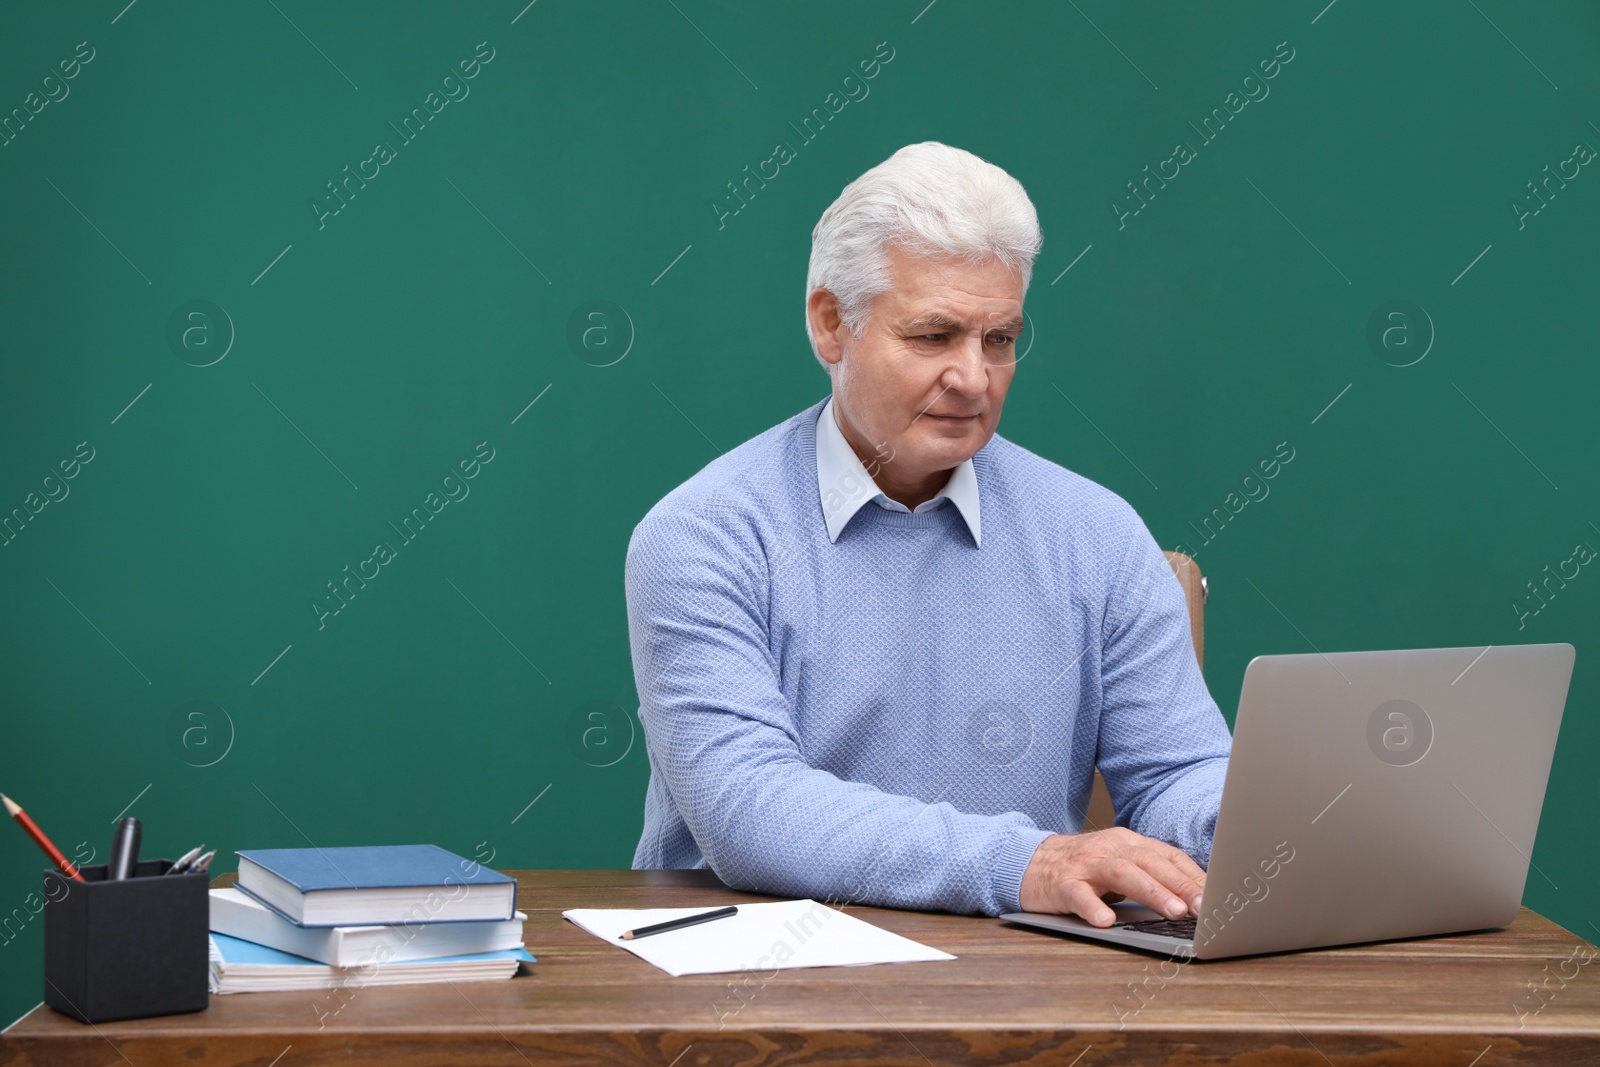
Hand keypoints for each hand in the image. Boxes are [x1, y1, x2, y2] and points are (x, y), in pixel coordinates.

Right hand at [1018, 828, 1205, 926]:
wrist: (1030, 862)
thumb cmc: (1084, 868)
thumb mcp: (1121, 866)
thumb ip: (1151, 877)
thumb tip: (1196, 900)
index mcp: (1129, 843)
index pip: (1169, 856)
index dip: (1195, 876)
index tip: (1220, 897)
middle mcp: (1111, 848)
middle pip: (1151, 862)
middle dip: (1181, 885)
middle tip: (1204, 907)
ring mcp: (1086, 864)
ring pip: (1122, 873)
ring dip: (1151, 891)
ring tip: (1172, 911)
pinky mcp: (1062, 883)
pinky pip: (1079, 894)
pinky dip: (1093, 907)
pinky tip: (1105, 920)